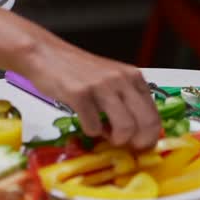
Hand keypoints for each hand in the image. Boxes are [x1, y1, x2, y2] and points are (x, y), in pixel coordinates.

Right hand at [25, 36, 159, 149]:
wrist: (45, 53)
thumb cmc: (77, 70)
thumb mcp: (110, 78)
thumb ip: (126, 99)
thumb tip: (138, 132)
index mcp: (132, 76)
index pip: (155, 115)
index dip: (150, 137)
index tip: (140, 145)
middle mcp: (121, 79)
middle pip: (146, 123)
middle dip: (138, 143)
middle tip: (124, 145)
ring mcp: (101, 86)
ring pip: (126, 127)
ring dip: (115, 139)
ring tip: (104, 133)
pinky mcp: (80, 94)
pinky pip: (94, 127)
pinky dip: (90, 131)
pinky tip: (85, 120)